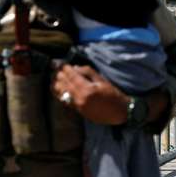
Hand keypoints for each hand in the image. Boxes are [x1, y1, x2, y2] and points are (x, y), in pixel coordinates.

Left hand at [53, 65, 169, 125]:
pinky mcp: (79, 112)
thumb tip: (75, 68)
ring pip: (63, 94)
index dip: (66, 69)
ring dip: (58, 86)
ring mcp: (79, 106)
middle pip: (65, 85)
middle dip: (60, 76)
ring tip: (55, 79)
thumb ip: (88, 73)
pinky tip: (59, 90)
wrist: (120, 112)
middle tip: (57, 70)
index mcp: (87, 89)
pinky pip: (66, 102)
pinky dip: (62, 95)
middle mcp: (81, 99)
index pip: (73, 76)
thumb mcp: (102, 80)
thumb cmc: (113, 94)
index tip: (63, 65)